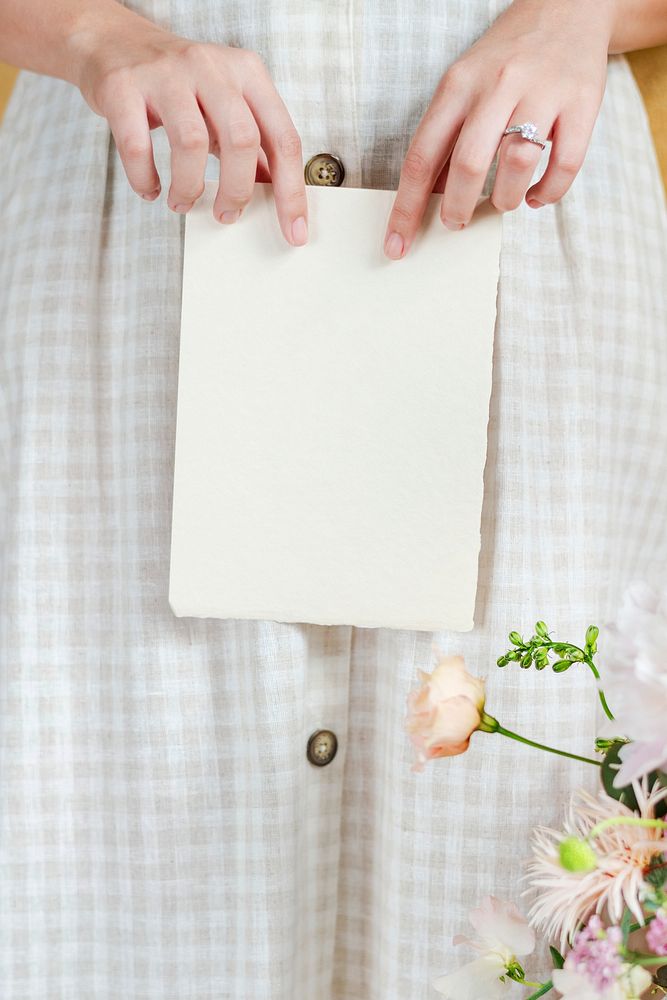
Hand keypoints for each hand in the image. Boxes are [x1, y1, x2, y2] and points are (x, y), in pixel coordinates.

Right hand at [73, 10, 307, 244]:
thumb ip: (251, 145)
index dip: (291, 192)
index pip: (283, 138)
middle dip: (237, 191)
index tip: (294, 232)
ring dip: (189, 187)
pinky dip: (145, 178)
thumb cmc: (176, 83)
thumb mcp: (224, 105)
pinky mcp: (124, 87)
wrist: (111, 41)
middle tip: (225, 214)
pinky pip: (138, 146)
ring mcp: (166, 74)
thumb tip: (274, 192)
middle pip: (241, 139)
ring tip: (182, 202)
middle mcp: (211, 67)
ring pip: (192, 143)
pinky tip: (150, 188)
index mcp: (246, 73)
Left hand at [383, 0, 615, 258]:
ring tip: (503, 203)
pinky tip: (537, 196)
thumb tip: (429, 197)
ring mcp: (542, 91)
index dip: (407, 208)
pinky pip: (566, 163)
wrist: (567, 7)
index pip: (422, 156)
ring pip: (518, 164)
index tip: (397, 245)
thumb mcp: (464, 84)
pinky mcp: (582, 101)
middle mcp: (498, 84)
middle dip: (457, 208)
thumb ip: (446, 136)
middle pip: (469, 163)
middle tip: (456, 222)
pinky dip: (548, 193)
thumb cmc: (506, 58)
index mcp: (458, 84)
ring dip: (506, 200)